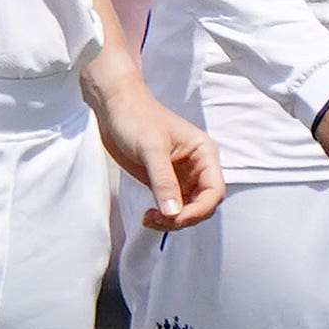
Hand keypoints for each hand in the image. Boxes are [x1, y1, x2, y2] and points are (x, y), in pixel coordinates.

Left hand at [90, 76, 222, 231]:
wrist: (114, 108)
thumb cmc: (136, 117)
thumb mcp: (151, 149)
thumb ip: (163, 182)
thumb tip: (173, 213)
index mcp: (204, 153)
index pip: (214, 191)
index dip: (200, 209)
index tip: (177, 218)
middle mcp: (197, 167)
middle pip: (203, 204)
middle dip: (184, 218)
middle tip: (159, 220)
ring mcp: (181, 176)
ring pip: (187, 209)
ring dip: (172, 220)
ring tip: (149, 219)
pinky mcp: (164, 182)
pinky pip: (171, 207)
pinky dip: (163, 217)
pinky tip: (148, 216)